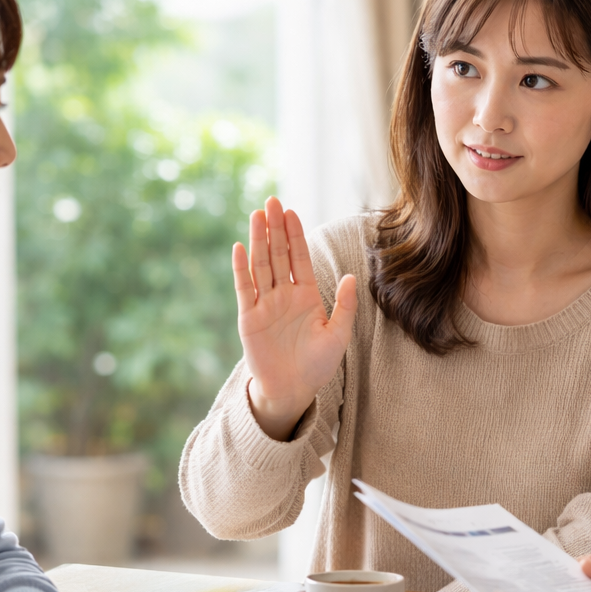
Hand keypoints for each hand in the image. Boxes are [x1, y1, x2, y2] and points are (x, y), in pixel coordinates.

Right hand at [234, 197, 356, 440]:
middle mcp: (284, 295)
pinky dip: (242, 269)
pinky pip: (245, 289)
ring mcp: (265, 304)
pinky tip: (240, 248)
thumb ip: (344, 306)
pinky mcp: (248, 318)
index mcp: (307, 295)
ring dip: (258, 240)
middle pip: (278, 255)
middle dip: (275, 228)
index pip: (299, 258)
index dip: (295, 235)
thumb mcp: (337, 335)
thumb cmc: (317, 365)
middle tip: (272, 201)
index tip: (291, 211)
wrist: (293, 390)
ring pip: (261, 265)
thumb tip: (350, 276)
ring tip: (257, 215)